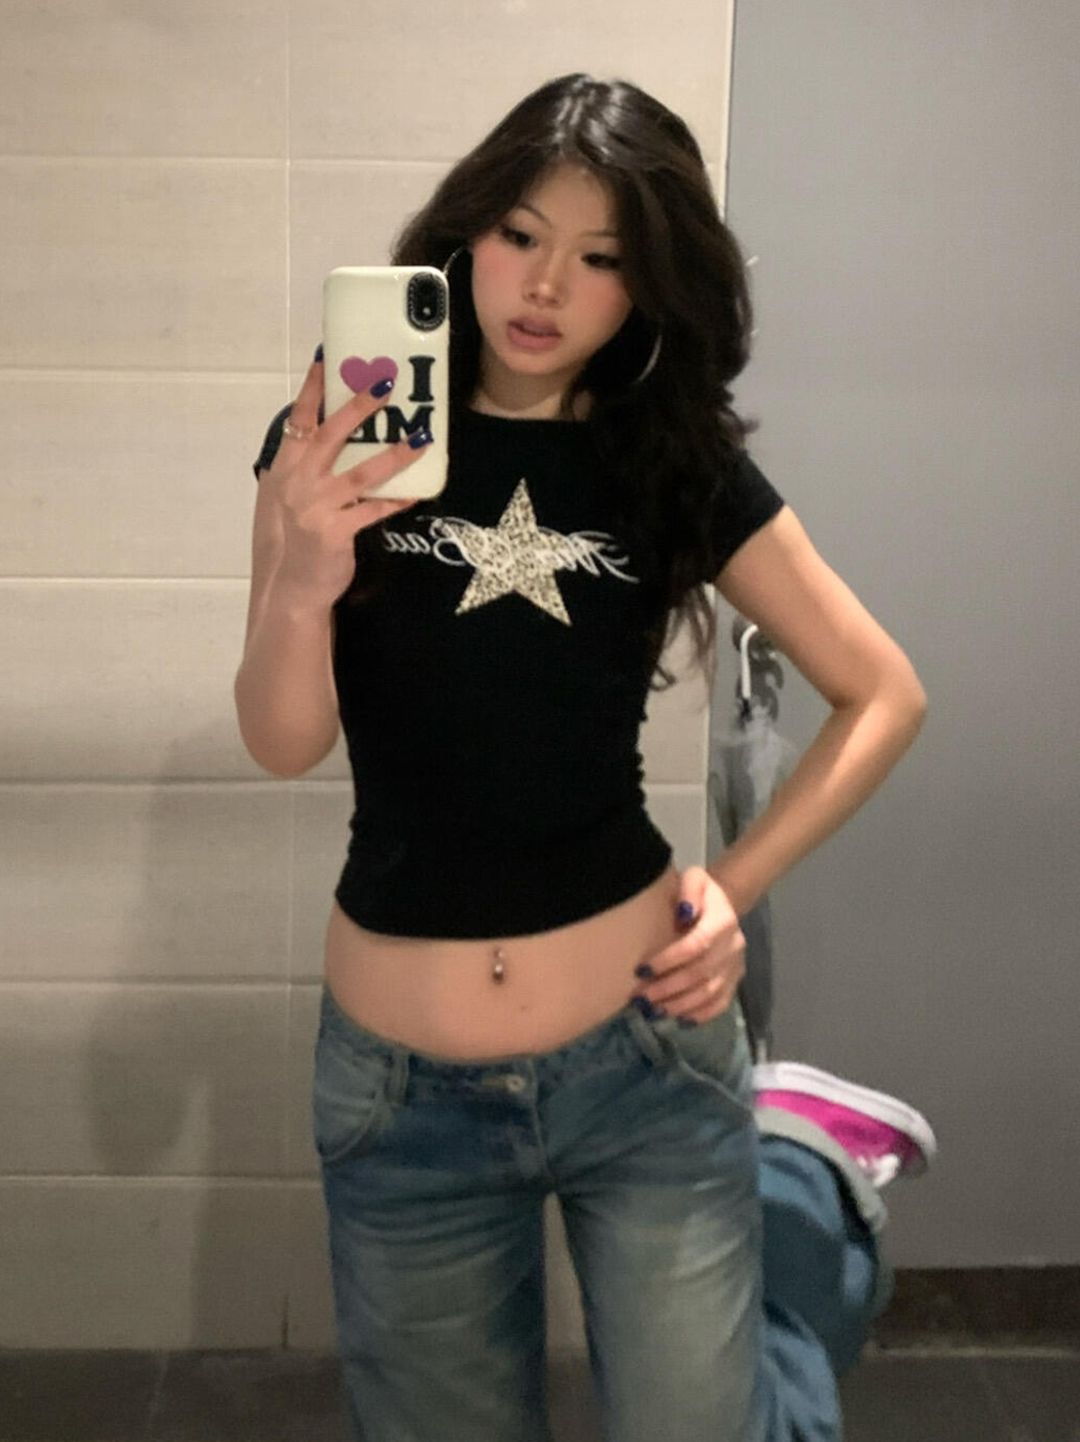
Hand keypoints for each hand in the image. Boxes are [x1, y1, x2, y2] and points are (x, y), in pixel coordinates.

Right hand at [261, 351, 430, 607]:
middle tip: (385, 383)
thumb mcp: (280, 499)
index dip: (312, 389)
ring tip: (420, 438)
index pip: (298, 420)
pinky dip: (397, 499)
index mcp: (284, 469)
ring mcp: (316, 506)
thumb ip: (298, 468)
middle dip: (359, 406)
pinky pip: (374, 509)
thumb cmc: (288, 541)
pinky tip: (418, 492)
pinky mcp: (336, 531)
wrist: (290, 587)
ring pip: (362, 471)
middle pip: (331, 435)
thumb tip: (315, 435)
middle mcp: (297, 482)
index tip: (326, 359)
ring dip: (394, 453)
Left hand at [633, 867, 745, 1023]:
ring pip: (709, 993)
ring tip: (652, 1009)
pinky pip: (720, 1004)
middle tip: (640, 996)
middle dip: (668, 988)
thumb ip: (688, 890)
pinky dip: (699, 1014)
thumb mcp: (693, 879)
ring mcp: (736, 966)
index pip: (697, 944)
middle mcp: (734, 946)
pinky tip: (677, 1018)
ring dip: (679, 1004)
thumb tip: (684, 912)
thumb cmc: (697, 893)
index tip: (641, 969)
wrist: (720, 906)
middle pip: (701, 973)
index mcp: (724, 920)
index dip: (669, 960)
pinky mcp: (735, 981)